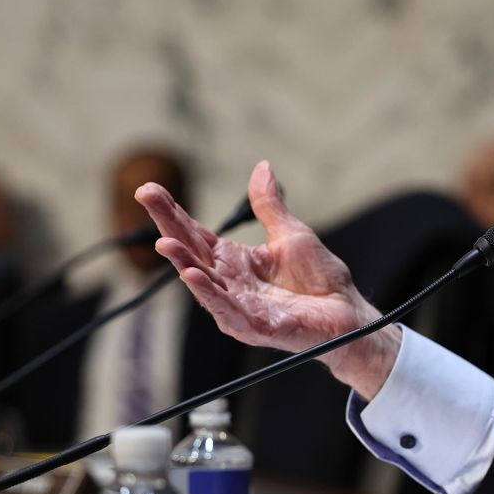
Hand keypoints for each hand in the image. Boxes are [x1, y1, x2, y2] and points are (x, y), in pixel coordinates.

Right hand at [134, 160, 397, 398]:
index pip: (196, 235)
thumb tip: (262, 167)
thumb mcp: (291, 233)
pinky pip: (228, 310)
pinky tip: (194, 276)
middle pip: (191, 253)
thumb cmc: (320, 280)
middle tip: (145, 196)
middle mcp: (229, 284)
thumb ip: (269, 206)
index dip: (173, 212)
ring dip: (183, 264)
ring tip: (165, 242)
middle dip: (167, 226)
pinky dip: (210, 294)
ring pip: (204, 284)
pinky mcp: (256, 326)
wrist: (348, 312)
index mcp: (235, 262)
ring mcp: (239, 307)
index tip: (148, 189)